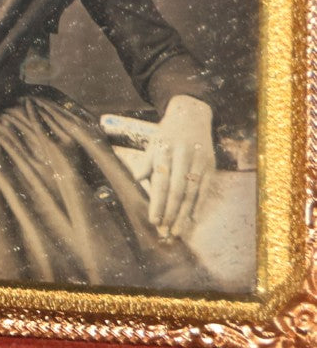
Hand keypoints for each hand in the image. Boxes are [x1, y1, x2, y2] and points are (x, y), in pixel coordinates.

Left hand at [131, 95, 214, 239]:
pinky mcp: (210, 166)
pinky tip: (193, 219)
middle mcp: (182, 157)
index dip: (157, 203)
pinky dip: (200, 205)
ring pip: (192, 193)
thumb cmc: (167, 135)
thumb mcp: (153, 144)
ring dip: (185, 214)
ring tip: (177, 231)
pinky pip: (206, 189)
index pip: (160, 183)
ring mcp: (199, 162)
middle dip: (171, 213)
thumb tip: (137, 180)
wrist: (192, 115)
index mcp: (164, 152)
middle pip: (177, 191)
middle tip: (166, 232)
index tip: (153, 221)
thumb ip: (146, 163)